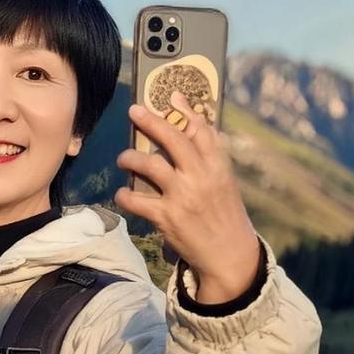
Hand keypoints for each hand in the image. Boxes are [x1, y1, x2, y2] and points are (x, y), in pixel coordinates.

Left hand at [114, 89, 261, 301]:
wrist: (230, 256)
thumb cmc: (225, 215)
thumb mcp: (224, 183)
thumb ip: (208, 157)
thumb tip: (191, 126)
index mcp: (218, 167)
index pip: (203, 130)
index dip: (186, 111)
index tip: (171, 97)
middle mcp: (201, 177)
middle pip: (173, 139)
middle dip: (151, 121)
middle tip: (133, 111)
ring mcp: (183, 197)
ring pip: (150, 165)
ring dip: (131, 158)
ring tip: (124, 159)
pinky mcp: (167, 218)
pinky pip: (136, 200)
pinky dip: (125, 195)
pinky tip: (123, 194)